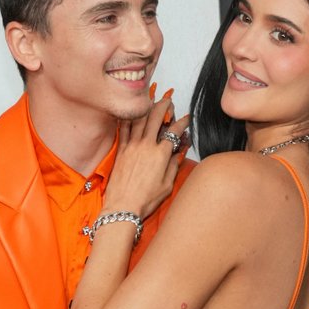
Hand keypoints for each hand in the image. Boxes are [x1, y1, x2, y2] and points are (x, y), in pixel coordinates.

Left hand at [104, 87, 189, 218]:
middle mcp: (146, 146)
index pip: (174, 131)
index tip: (186, 118)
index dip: (183, 122)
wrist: (122, 207)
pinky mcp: (121, 150)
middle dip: (164, 105)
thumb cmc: (145, 200)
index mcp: (161, 155)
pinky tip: (131, 113)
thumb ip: (173, 165)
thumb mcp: (167, 185)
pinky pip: (124, 128)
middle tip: (169, 101)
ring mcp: (132, 146)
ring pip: (140, 119)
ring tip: (152, 101)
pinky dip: (129, 118)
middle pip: (156, 117)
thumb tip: (177, 153)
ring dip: (147, 107)